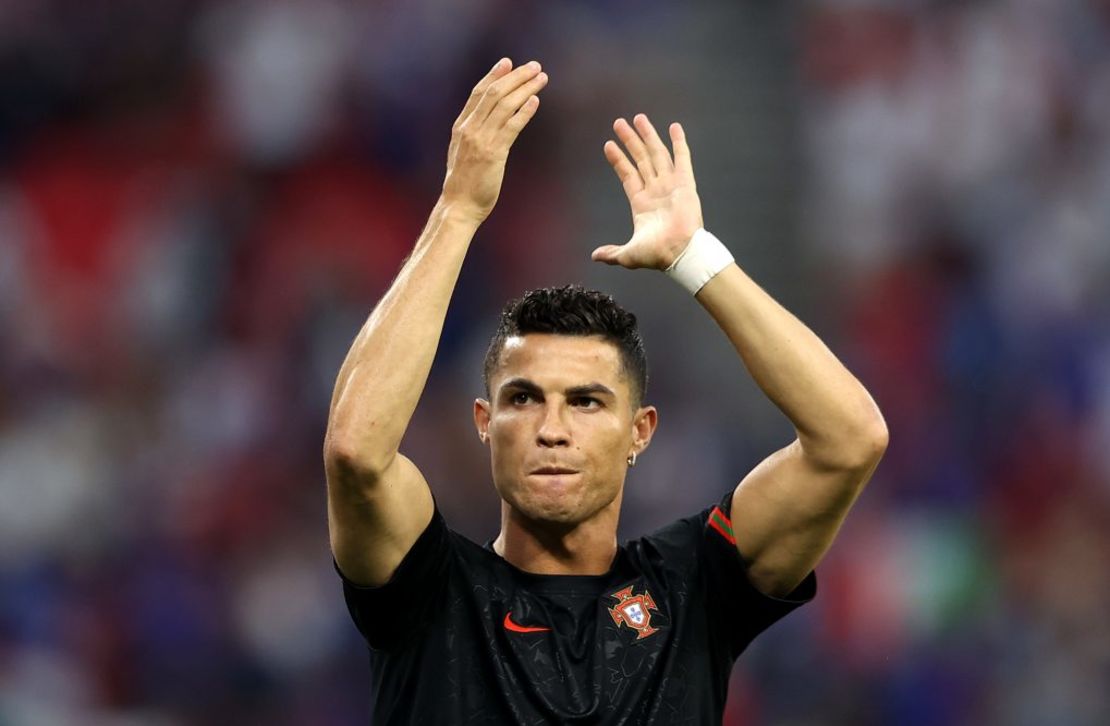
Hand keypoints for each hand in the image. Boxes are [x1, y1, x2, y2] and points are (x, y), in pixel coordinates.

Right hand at [440, 58, 547, 223]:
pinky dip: (524, 112)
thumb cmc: (464, 182)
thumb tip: (485, 121)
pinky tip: (535, 101)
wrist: (459, 206)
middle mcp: (470, 129)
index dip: (493, 75)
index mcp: (461, 127)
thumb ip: (472, 134)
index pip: (478, 93)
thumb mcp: (462, 152)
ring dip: (525, 89)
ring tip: (541, 78)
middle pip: (494, 93)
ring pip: (505, 105)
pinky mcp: (494, 153)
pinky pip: (512, 127)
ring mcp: (481, 140)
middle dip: (516, 77)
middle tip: (534, 66)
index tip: (507, 62)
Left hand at [592, 114, 703, 269]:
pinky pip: (683, 159)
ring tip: (638, 118)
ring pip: (657, 154)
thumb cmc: (657, 255)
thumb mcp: (628, 254)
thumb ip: (612, 252)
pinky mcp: (686, 184)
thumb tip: (595, 256)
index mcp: (642, 203)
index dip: (618, 159)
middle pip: (640, 159)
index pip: (628, 174)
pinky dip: (679, 143)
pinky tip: (674, 127)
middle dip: (630, 141)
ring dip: (648, 136)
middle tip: (619, 122)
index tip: (609, 144)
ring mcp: (671, 185)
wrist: (679, 253)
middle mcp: (656, 190)